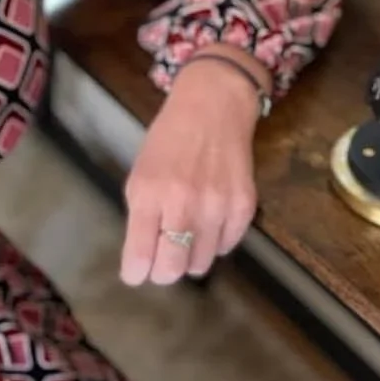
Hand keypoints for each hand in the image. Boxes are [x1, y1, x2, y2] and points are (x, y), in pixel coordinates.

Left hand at [120, 53, 261, 284]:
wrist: (213, 107)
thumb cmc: (168, 139)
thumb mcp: (140, 173)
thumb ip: (140, 216)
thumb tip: (141, 259)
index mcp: (149, 193)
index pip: (140, 256)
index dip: (135, 273)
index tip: (135, 274)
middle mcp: (183, 204)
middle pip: (173, 269)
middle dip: (163, 272)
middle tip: (162, 261)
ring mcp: (217, 206)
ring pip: (201, 263)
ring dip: (190, 257)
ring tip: (187, 235)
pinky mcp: (244, 206)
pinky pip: (227, 246)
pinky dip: (215, 242)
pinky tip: (209, 222)